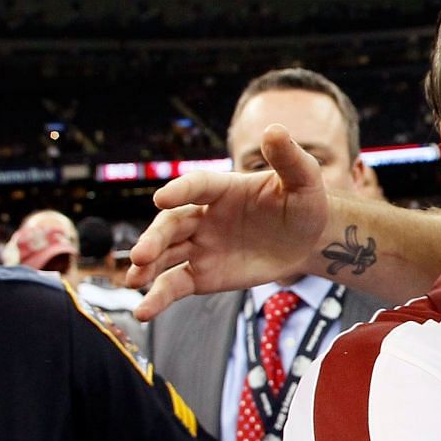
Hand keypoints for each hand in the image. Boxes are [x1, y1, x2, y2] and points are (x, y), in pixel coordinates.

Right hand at [125, 124, 329, 319]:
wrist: (307, 239)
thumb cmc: (304, 203)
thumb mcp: (304, 179)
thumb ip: (289, 158)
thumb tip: (275, 129)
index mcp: (221, 188)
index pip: (195, 186)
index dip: (179, 191)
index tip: (162, 199)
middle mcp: (202, 215)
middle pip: (171, 224)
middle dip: (154, 239)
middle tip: (141, 255)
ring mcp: (199, 245)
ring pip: (165, 255)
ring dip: (146, 267)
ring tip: (132, 282)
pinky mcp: (202, 274)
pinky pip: (174, 284)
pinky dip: (158, 298)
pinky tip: (143, 311)